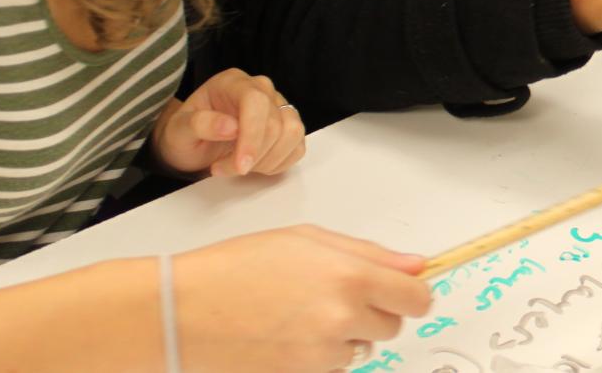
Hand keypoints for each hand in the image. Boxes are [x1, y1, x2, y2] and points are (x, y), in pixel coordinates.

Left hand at [151, 68, 305, 177]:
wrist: (193, 145)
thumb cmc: (185, 135)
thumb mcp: (178, 130)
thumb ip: (200, 124)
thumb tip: (230, 127)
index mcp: (233, 82)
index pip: (256, 101)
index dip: (252, 136)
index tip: (240, 166)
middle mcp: (261, 89)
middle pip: (276, 123)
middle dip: (252, 156)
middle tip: (222, 169)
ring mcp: (278, 107)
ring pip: (292, 134)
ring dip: (267, 161)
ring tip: (239, 167)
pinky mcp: (288, 126)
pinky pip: (297, 147)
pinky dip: (278, 163)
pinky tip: (255, 166)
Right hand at [173, 225, 431, 371]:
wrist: (184, 312)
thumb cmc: (237, 268)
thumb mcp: (307, 240)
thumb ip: (369, 253)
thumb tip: (415, 265)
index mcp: (351, 275)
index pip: (417, 298)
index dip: (412, 294)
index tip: (403, 292)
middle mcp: (343, 317)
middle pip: (393, 326)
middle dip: (374, 313)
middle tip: (336, 297)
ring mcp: (324, 354)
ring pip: (361, 349)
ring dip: (344, 336)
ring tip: (301, 315)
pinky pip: (332, 367)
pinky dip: (319, 356)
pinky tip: (288, 337)